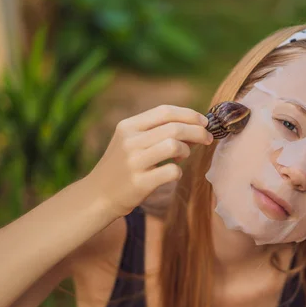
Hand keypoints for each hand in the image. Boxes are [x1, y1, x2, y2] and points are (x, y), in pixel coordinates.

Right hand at [84, 104, 212, 217]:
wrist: (98, 195)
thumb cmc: (122, 166)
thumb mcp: (130, 141)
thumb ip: (155, 130)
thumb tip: (195, 125)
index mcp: (128, 126)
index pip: (165, 111)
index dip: (189, 114)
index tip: (204, 121)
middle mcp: (129, 141)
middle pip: (174, 128)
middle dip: (197, 131)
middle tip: (207, 138)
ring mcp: (134, 162)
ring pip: (174, 145)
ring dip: (187, 150)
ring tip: (183, 156)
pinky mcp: (140, 183)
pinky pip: (172, 171)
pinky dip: (178, 171)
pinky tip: (172, 173)